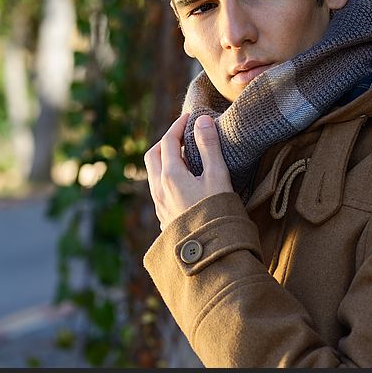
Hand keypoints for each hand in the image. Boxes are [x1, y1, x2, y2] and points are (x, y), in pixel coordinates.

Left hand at [144, 112, 232, 229]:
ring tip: (183, 157)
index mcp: (170, 176)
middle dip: (166, 141)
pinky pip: (158, 190)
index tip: (190, 117)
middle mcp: (159, 190)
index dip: (178, 126)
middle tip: (183, 135)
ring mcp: (160, 206)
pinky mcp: (165, 219)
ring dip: (164, 160)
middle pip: (153, 156)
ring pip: (154, 175)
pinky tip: (183, 183)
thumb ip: (209, 147)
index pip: (168, 141)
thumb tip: (201, 121)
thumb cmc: (218, 214)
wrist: (212, 255)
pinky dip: (166, 177)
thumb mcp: (218, 177)